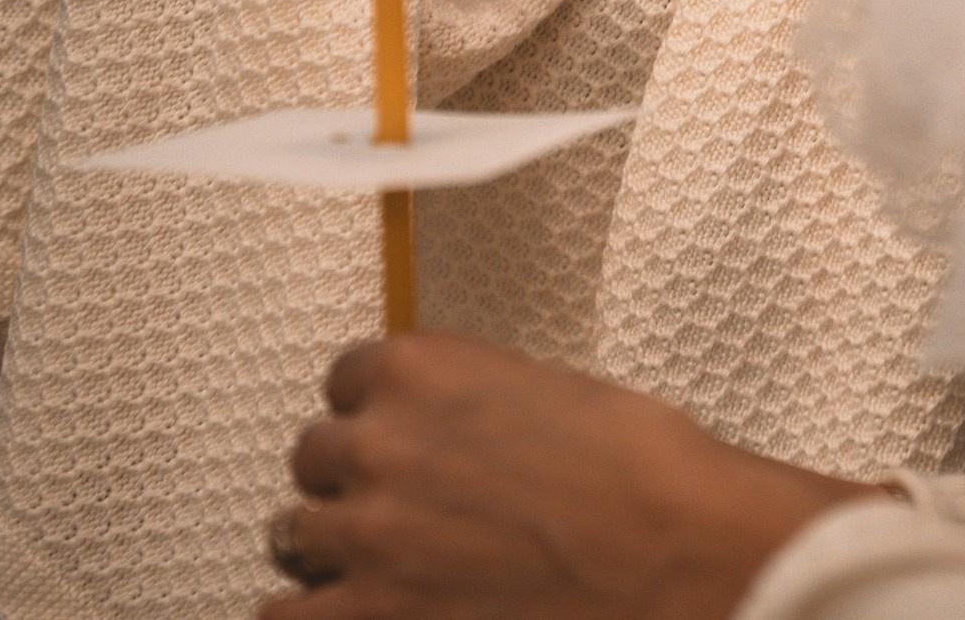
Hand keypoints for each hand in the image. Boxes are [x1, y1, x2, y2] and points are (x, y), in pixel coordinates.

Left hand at [261, 332, 877, 619]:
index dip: (373, 410)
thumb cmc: (646, 476)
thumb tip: (461, 435)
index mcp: (420, 370)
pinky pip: (285, 614)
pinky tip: (343, 610)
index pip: (345, 378)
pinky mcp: (372, 615)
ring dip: (331, 545)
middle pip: (316, 455)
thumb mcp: (552, 394)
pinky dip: (310, 611)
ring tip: (372, 562)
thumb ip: (475, 405)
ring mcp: (366, 535)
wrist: (679, 551)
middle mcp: (377, 444)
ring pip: (293, 532)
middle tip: (396, 501)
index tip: (390, 429)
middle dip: (353, 479)